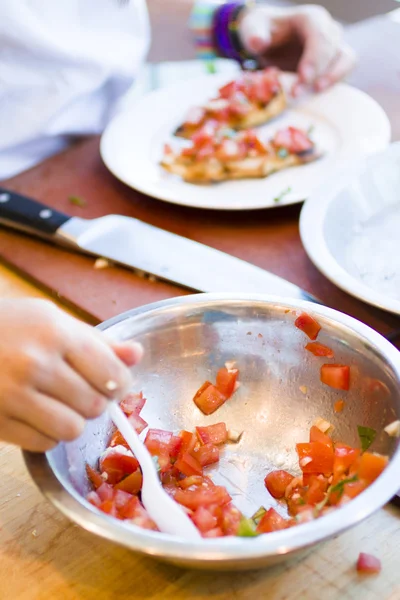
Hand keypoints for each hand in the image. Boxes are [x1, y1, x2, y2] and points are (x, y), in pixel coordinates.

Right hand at [0, 299, 141, 451]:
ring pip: (72, 430)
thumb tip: (136, 355)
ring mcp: (12, 395)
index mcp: (56, 333)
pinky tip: (35, 413)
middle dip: (95, 401)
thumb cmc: (8, 326)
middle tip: (81, 390)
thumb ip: (97, 342)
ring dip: (72, 421)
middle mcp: (36, 364)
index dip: (120, 385)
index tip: (115, 384)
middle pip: (95, 406)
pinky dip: (46, 434)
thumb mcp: (53, 321)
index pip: (112, 375)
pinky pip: (43, 444)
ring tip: (58, 404)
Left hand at [239, 4, 355, 92]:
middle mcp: (327, 29)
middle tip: (298, 92)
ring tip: (315, 93)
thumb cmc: (262, 31)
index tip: (303, 78)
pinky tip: (315, 95)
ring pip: (347, 59)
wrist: (268, 39)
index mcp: (310, 18)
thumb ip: (254, 34)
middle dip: (318, 73)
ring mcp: (333, 46)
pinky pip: (343, 72)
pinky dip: (333, 84)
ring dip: (333, 78)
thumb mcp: (253, 28)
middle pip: (334, 49)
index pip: (320, 36)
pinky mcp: (333, 63)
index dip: (314, 58)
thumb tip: (259, 42)